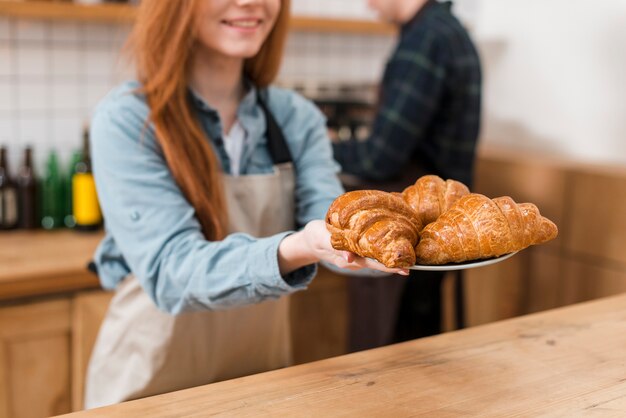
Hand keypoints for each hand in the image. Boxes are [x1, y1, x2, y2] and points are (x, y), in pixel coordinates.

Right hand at [278, 219, 408, 275]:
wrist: (310, 240)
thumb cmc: (315, 236)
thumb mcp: (321, 237)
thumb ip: (335, 246)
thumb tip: (350, 258)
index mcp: (347, 259)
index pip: (371, 263)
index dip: (387, 266)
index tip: (402, 268)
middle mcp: (354, 260)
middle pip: (376, 264)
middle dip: (393, 266)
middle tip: (410, 267)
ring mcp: (355, 258)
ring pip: (374, 259)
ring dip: (389, 259)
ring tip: (407, 260)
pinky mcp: (355, 252)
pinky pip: (370, 253)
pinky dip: (381, 252)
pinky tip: (392, 249)